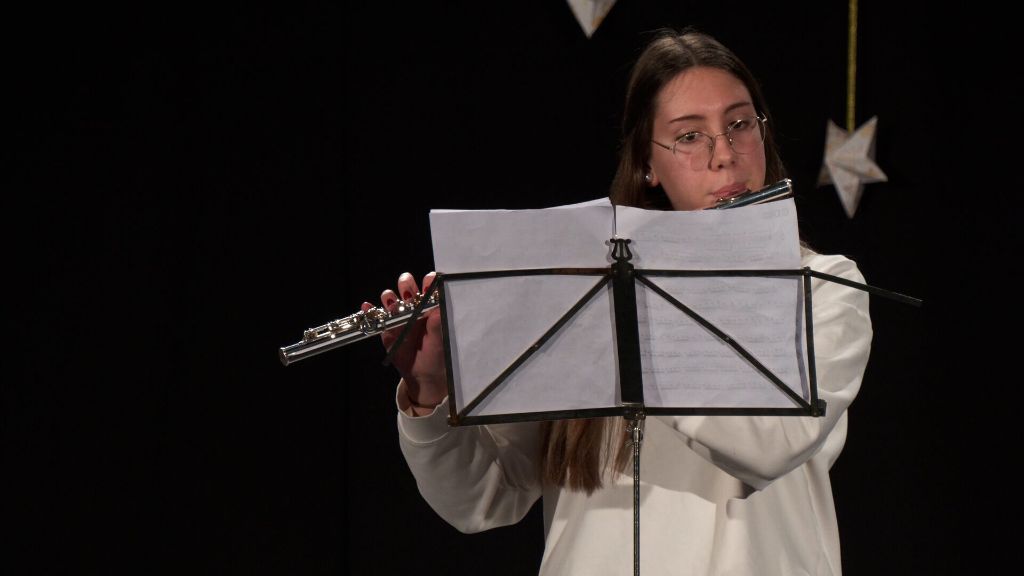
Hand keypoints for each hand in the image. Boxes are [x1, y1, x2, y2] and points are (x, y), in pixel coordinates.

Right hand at [362, 272, 447, 409]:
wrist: (422, 374)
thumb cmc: (437, 354)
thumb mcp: (439, 340)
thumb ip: (438, 323)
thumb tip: (439, 305)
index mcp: (430, 308)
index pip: (428, 289)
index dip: (428, 281)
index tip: (428, 280)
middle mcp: (414, 308)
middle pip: (407, 288)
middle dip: (406, 284)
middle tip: (407, 291)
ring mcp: (398, 316)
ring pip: (390, 298)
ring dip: (389, 295)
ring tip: (390, 301)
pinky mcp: (386, 327)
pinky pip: (375, 315)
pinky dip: (370, 310)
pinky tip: (367, 307)